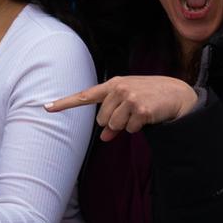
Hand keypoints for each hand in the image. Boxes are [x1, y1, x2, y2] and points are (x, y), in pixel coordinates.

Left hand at [45, 76, 197, 140]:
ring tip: (140, 114)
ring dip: (127, 126)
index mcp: (112, 84)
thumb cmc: (148, 98)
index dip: (65, 103)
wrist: (176, 94)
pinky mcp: (140, 109)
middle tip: (132, 114)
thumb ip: (113, 118)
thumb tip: (104, 137)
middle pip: (102, 120)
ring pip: (114, 126)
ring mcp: (129, 98)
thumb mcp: (128, 104)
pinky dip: (138, 128)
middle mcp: (118, 88)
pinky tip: (147, 117)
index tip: (47, 108)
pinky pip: (129, 130)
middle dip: (115, 123)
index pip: (85, 96)